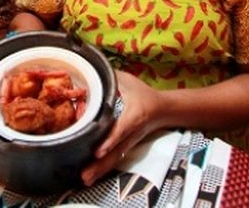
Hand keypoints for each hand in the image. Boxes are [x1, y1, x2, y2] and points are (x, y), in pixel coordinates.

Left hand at [80, 71, 162, 185]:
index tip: (98, 151)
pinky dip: (102, 169)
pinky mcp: (126, 147)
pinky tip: (90, 177)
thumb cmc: (144, 95)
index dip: (110, 140)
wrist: (164, 110)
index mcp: (134, 116)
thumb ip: (112, 76)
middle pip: (116, 152)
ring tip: (84, 180)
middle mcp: (132, 133)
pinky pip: (114, 160)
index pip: (122, 130)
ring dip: (99, 171)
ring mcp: (129, 142)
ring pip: (114, 160)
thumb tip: (92, 67)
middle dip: (100, 165)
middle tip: (84, 175)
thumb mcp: (130, 82)